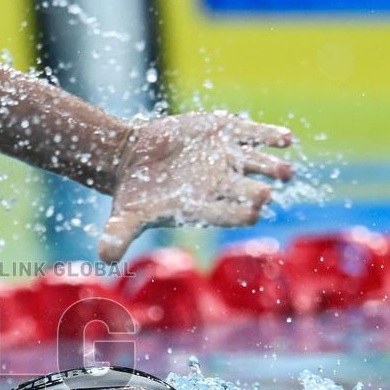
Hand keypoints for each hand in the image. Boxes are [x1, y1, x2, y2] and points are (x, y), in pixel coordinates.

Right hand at [99, 112, 292, 262]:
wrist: (135, 158)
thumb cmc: (135, 194)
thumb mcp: (125, 215)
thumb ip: (118, 235)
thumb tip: (103, 258)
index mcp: (205, 207)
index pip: (235, 215)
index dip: (244, 212)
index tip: (251, 208)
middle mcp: (223, 185)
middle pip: (254, 191)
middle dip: (261, 191)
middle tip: (266, 191)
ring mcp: (228, 158)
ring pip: (264, 164)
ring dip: (276, 167)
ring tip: (285, 169)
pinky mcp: (226, 131)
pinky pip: (257, 134)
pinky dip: (272, 137)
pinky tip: (285, 140)